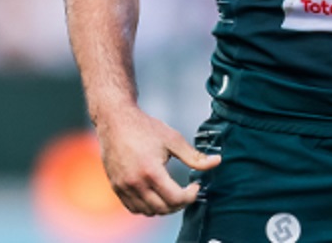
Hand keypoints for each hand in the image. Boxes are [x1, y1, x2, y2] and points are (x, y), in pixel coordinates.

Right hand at [95, 106, 221, 215]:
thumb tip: (216, 161)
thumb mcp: (172, 139)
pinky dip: (146, 207)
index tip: (195, 187)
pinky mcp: (116, 187)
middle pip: (163, 209)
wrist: (115, 120)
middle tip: (186, 192)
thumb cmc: (143, 127)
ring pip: (148, 211)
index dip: (190, 196)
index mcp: (151, 171)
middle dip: (179, 203)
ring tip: (171, 193)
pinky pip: (133, 208)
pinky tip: (155, 194)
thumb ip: (194, 156)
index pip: (175, 199)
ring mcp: (123, 187)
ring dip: (163, 207)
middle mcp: (135, 183)